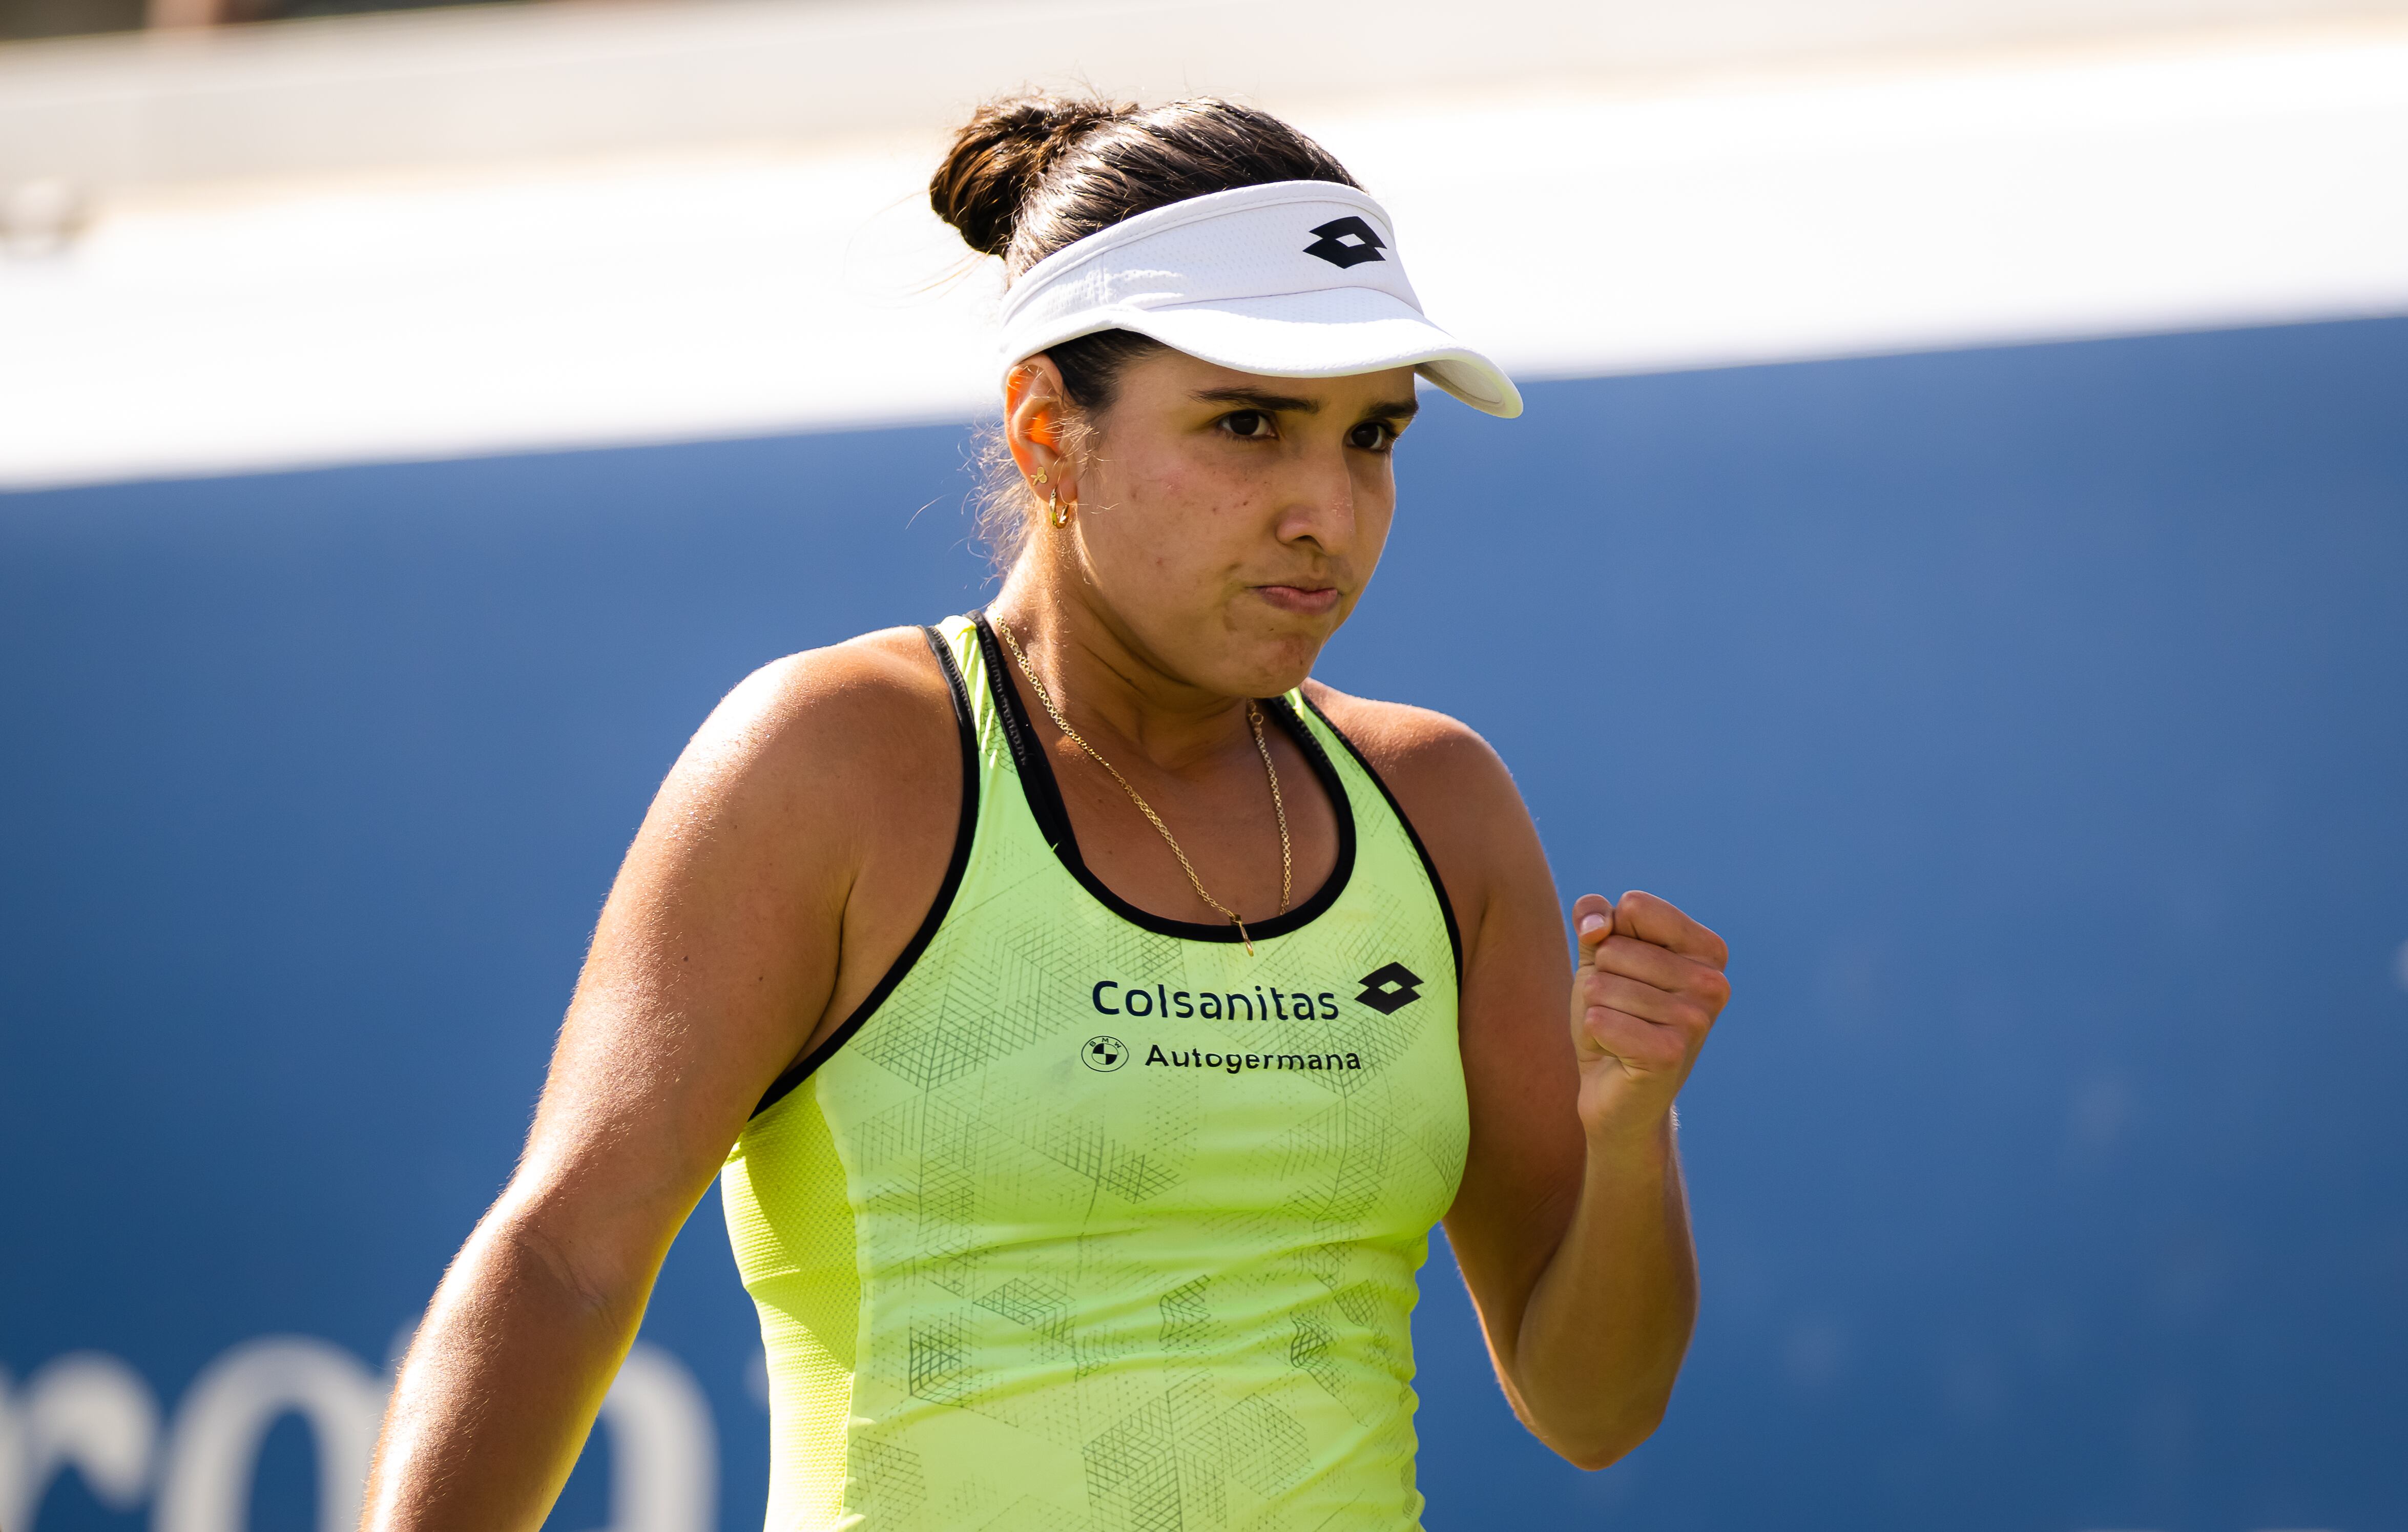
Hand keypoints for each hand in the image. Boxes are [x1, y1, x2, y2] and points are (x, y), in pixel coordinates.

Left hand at [1569, 891, 1728, 1148]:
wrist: (1616, 1092)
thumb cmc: (1615, 1015)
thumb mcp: (1600, 956)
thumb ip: (1594, 917)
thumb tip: (1595, 926)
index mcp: (1708, 950)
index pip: (1635, 906)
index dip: (1611, 936)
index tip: (1627, 971)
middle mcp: (1713, 983)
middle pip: (1612, 948)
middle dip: (1600, 980)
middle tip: (1622, 1011)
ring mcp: (1695, 1020)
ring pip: (1601, 985)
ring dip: (1596, 1010)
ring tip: (1620, 1031)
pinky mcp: (1669, 1054)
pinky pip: (1598, 1019)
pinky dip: (1594, 1034)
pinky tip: (1616, 1052)